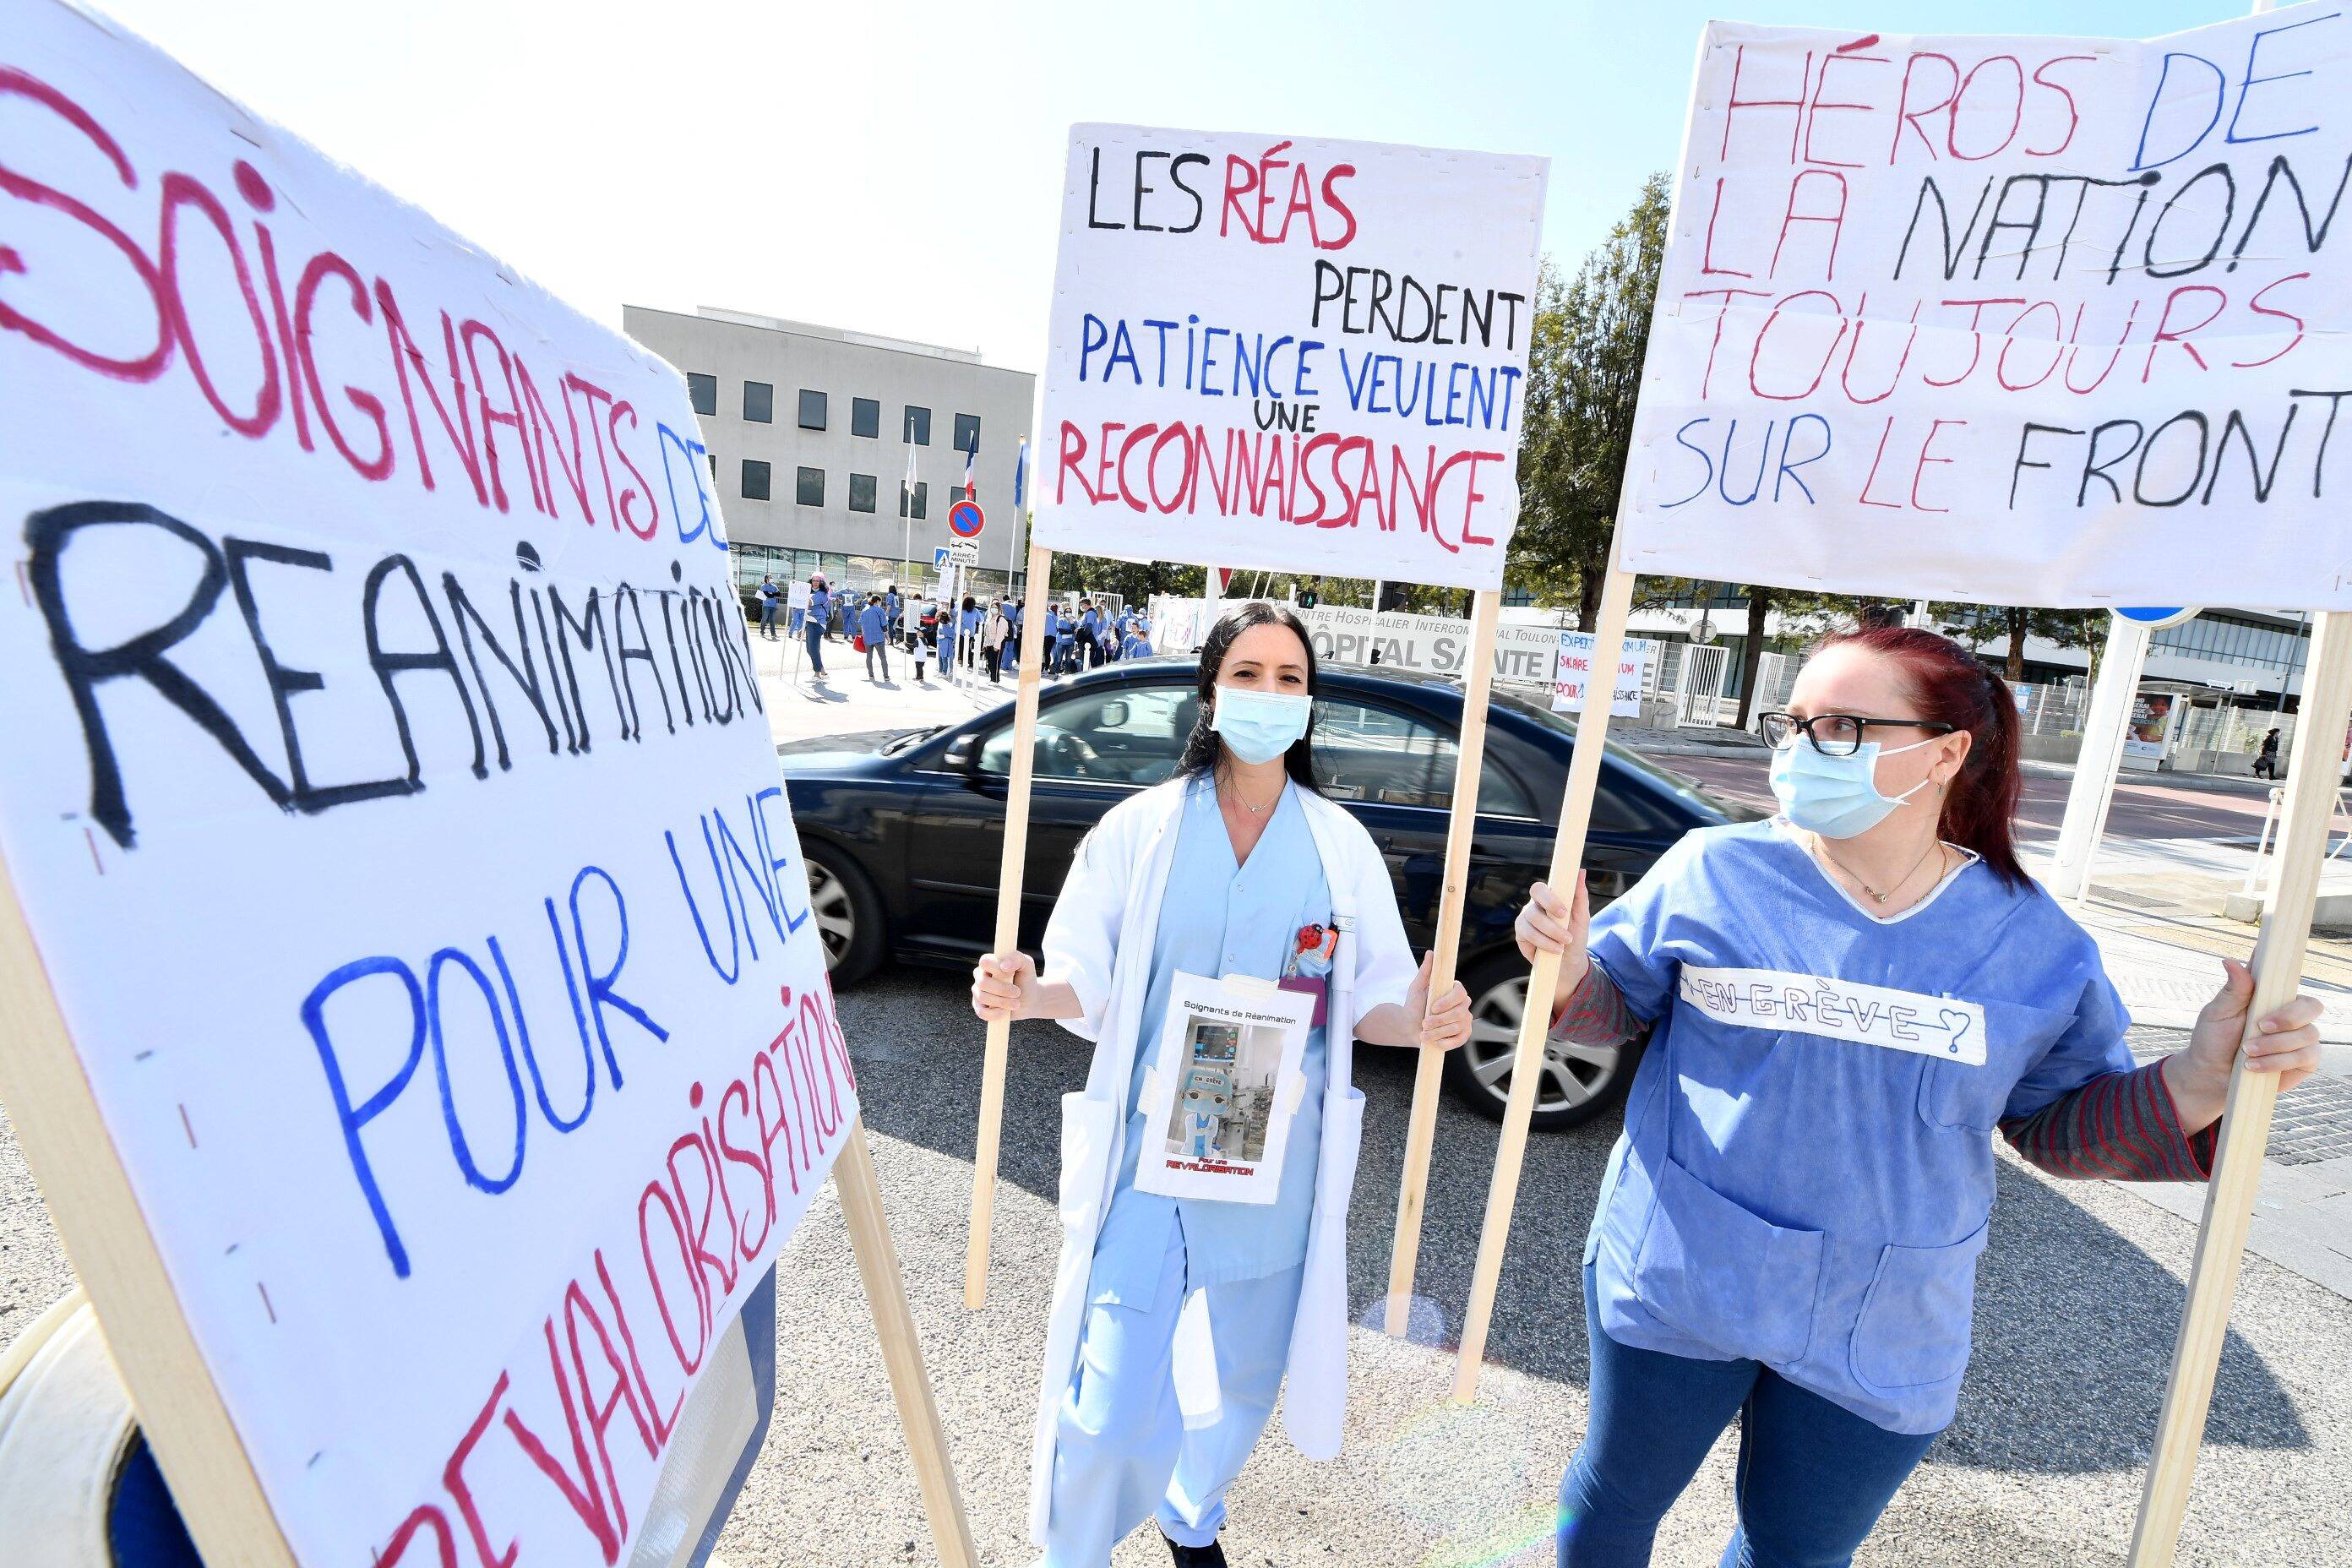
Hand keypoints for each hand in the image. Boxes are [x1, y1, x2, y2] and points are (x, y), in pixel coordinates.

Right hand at [971, 950, 1035, 1023]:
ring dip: (1003, 1002)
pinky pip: (982, 1012)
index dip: (997, 969)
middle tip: (1017, 992)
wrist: (1029, 999)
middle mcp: (980, 976)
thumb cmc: (1026, 979)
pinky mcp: (979, 1007)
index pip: (984, 962)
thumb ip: (1017, 958)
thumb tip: (1004, 966)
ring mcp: (978, 992)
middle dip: (1003, 990)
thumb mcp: (1027, 965)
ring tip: (1016, 1003)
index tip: (1011, 974)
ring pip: (983, 998)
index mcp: (989, 963)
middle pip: (983, 982)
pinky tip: (1006, 1012)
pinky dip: (996, 1014)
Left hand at [1401, 951, 1473, 1051]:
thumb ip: (1426, 971)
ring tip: (1424, 1033)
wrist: (1409, 1027)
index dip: (1448, 1002)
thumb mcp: (1417, 987)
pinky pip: (1459, 1040)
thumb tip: (1431, 953)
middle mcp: (1463, 1005)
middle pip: (1459, 1012)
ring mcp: (1465, 1021)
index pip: (1460, 992)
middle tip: (1424, 1023)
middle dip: (1439, 1020)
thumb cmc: (1414, 1005)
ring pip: (1457, 1027)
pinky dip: (1445, 1042)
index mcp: (1454, 991)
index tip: (1433, 1007)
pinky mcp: (1463, 1036)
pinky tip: (1434, 1042)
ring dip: (1437, 1032)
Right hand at [1515, 873, 1591, 1014]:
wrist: (1568, 962)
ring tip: (1565, 943)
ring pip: (1532, 920)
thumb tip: (1580, 871)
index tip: (1564, 912)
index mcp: (1548, 899)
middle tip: (1564, 930)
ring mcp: (1525, 920)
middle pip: (1532, 902)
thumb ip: (1580, 895)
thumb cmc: (1575, 936)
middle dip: (1549, 915)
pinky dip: (1545, 943)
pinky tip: (1556, 949)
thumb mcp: (1582, 917)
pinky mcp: (1520, 935)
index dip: (1549, 898)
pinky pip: (1528, 935)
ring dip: (1552, 933)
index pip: (1540, 888)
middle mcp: (1533, 906)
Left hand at [2164, 957, 2325, 1131]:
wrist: (2211, 1075)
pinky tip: (2254, 1066)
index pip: (2289, 979)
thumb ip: (2233, 990)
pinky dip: (2277, 1062)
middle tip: (2260, 1026)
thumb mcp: (2217, 1013)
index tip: (2273, 981)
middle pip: (2312, 1006)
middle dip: (2288, 1018)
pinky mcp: (2304, 1062)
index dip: (2287, 975)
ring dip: (2274, 1045)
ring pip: (2308, 1035)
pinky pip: (2305, 1058)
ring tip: (2246, 1051)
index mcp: (2272, 996)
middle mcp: (2292, 1015)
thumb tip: (2230, 961)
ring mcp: (2301, 1038)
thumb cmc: (2214, 1040)